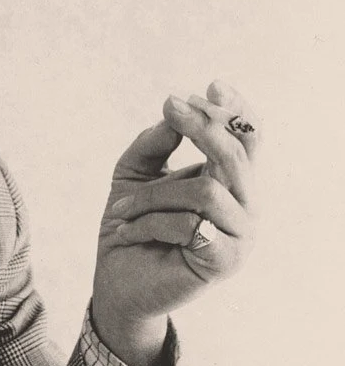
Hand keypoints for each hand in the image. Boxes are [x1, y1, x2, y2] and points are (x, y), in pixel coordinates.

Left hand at [91, 80, 257, 365]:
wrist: (116, 281)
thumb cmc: (130, 225)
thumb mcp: (133, 174)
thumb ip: (154, 142)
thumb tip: (173, 113)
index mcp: (229, 183)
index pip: (249, 139)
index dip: (236, 110)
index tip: (211, 84)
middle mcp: (244, 206)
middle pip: (237, 156)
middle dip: (202, 126)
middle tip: (169, 106)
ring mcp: (239, 236)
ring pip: (206, 191)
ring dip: (153, 195)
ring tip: (120, 210)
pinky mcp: (223, 262)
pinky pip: (190, 226)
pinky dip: (151, 223)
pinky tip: (129, 233)